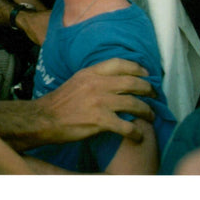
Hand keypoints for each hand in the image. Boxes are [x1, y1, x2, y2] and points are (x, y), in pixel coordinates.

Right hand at [37, 58, 155, 143]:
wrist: (44, 119)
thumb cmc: (60, 102)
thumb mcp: (77, 81)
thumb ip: (95, 79)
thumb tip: (115, 83)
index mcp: (90, 73)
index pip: (119, 63)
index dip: (137, 68)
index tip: (146, 75)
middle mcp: (97, 84)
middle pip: (132, 83)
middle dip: (148, 90)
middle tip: (155, 96)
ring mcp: (99, 102)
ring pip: (133, 104)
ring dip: (147, 111)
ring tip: (151, 116)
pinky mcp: (99, 120)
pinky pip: (126, 126)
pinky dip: (136, 132)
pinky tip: (138, 136)